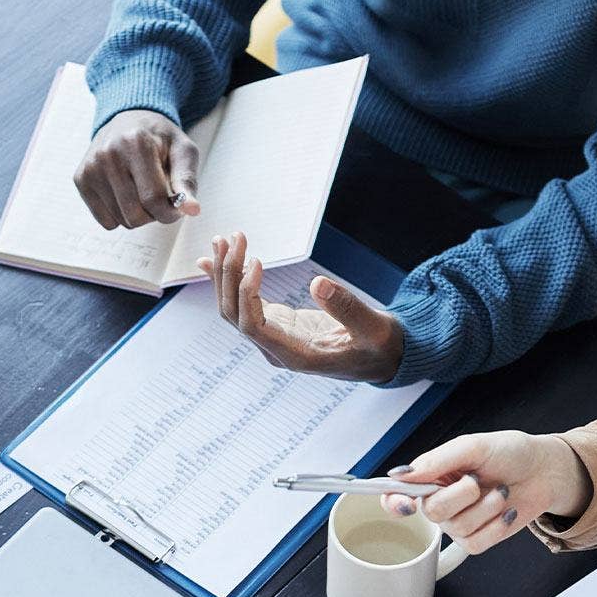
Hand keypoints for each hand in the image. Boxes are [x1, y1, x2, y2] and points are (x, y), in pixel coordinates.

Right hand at [75, 109, 199, 228]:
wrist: (127, 118)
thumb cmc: (160, 139)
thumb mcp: (183, 151)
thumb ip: (187, 180)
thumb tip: (192, 210)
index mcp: (136, 143)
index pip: (153, 199)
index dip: (170, 212)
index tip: (176, 209)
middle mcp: (108, 155)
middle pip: (135, 215)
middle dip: (153, 214)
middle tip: (159, 196)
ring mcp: (91, 168)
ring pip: (121, 221)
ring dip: (138, 215)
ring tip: (142, 192)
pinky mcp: (81, 179)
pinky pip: (106, 221)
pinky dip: (120, 215)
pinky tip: (125, 194)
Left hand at [196, 233, 402, 381]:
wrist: (382, 359)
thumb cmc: (380, 348)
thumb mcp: (374, 329)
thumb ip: (348, 309)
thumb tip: (317, 283)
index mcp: (295, 355)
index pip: (253, 327)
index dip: (246, 294)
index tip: (256, 262)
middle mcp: (276, 349)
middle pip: (235, 314)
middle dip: (229, 275)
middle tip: (234, 237)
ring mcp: (273, 338)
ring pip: (234, 308)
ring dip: (225, 274)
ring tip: (222, 240)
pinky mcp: (277, 324)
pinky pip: (243, 303)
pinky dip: (230, 280)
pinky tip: (214, 259)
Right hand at [380, 430, 587, 553]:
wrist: (544, 471)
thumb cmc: (511, 453)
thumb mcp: (473, 446)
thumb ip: (437, 460)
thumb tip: (403, 474)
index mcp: (432, 475)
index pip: (396, 494)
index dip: (393, 502)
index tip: (406, 503)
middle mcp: (441, 500)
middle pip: (431, 512)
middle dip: (460, 496)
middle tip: (478, 480)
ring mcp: (458, 522)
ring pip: (456, 528)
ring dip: (485, 508)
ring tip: (499, 491)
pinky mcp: (477, 538)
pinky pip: (475, 544)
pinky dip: (495, 526)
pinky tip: (506, 511)